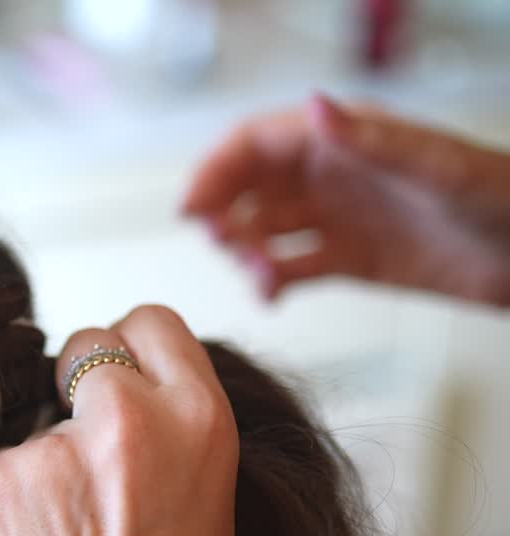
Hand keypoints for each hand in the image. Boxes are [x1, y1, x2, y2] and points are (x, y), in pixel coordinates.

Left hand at [0, 306, 237, 535]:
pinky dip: (6, 504)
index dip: (130, 350)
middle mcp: (126, 421)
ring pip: (33, 420)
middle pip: (83, 344)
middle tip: (86, 460)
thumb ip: (167, 434)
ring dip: (42, 463)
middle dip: (78, 385)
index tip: (116, 375)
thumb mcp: (205, 508)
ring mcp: (50, 451)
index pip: (150, 322)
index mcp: (199, 424)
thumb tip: (111, 384)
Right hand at [182, 94, 509, 305]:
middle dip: (222, 213)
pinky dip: (270, 282)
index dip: (215, 169)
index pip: (255, 144)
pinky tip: (270, 295)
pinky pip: (290, 268)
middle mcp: (330, 175)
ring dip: (244, 252)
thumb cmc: (499, 198)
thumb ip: (370, 139)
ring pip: (262, 229)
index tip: (190, 206)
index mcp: (343, 141)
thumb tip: (311, 104)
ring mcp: (336, 218)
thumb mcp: (435, 165)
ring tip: (258, 276)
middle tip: (223, 245)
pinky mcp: (347, 259)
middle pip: (247, 186)